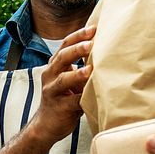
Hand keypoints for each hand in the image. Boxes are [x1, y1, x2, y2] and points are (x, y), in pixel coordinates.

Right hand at [30, 26, 93, 143]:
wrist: (46, 125)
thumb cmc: (63, 99)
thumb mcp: (71, 81)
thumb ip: (83, 69)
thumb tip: (108, 55)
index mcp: (55, 66)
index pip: (65, 45)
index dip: (78, 36)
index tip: (94, 28)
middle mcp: (50, 76)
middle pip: (62, 58)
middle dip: (77, 49)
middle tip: (92, 43)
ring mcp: (52, 92)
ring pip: (63, 79)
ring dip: (77, 74)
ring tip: (90, 69)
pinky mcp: (59, 108)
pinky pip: (72, 102)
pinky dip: (82, 98)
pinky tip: (93, 94)